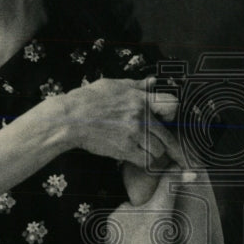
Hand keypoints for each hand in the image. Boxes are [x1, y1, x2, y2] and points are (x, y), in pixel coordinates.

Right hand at [53, 77, 185, 168]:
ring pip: (158, 151)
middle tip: (164, 148)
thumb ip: (137, 85)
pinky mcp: (125, 149)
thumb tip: (153, 81)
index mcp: (140, 99)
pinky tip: (136, 157)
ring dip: (154, 153)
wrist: (70, 118)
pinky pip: (145, 161)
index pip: (172, 105)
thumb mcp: (114, 85)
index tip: (167, 120)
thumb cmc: (89, 99)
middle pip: (167, 135)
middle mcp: (141, 117)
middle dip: (166, 143)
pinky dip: (143, 161)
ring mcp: (134, 134)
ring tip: (145, 151)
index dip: (172, 114)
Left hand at [107, 166, 184, 243]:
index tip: (161, 217)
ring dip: (148, 242)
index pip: (134, 207)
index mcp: (113, 218)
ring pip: (137, 242)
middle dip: (148, 227)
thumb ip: (171, 183)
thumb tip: (189, 169)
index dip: (151, 210)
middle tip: (164, 231)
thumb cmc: (154, 234)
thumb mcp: (163, 204)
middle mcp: (109, 237)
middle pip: (135, 225)